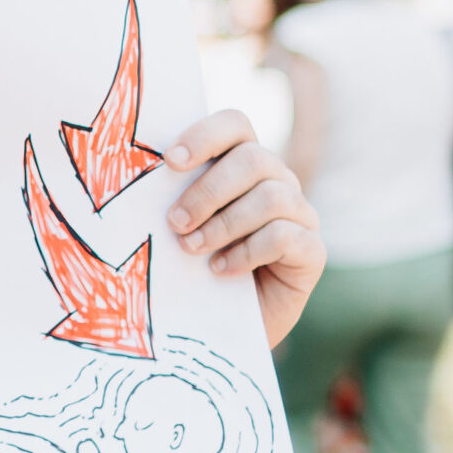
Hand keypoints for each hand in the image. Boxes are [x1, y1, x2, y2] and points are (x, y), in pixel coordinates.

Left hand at [163, 110, 323, 348]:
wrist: (222, 328)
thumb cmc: (193, 271)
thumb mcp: (178, 229)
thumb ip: (171, 197)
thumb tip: (140, 178)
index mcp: (242, 164)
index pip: (235, 125)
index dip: (204, 136)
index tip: (169, 162)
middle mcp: (277, 180)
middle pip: (253, 159)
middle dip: (207, 191)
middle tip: (175, 223)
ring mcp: (300, 214)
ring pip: (271, 196)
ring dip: (224, 224)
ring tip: (193, 249)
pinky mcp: (312, 250)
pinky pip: (286, 236)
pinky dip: (247, 252)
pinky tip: (221, 269)